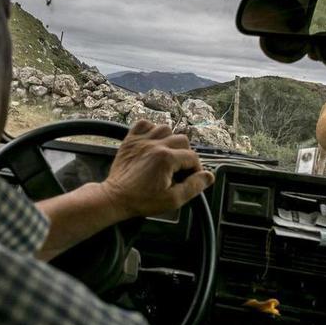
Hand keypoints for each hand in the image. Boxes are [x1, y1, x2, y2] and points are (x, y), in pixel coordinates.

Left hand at [100, 120, 214, 218]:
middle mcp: (155, 144)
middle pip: (182, 140)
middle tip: (178, 170)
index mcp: (167, 158)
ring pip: (165, 128)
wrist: (116, 198)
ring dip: (170, 140)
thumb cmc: (143, 200)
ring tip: (167, 155)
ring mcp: (142, 140)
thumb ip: (194, 186)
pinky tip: (152, 143)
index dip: (195, 169)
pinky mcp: (130, 140)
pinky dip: (150, 129)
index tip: (189, 179)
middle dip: (184, 155)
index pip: (192, 157)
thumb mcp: (173, 200)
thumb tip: (209, 175)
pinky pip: (143, 124)